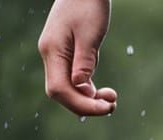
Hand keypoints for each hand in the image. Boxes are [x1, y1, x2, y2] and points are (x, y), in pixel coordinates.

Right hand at [38, 0, 116, 115]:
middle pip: (63, 94)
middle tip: (112, 105)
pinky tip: (106, 93)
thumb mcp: (89, 34)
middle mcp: (50, 56)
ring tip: (112, 98)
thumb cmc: (88, 5)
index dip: (81, 104)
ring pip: (70, 90)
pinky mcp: (68, 57)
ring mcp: (58, 57)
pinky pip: (76, 82)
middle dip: (87, 105)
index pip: (59, 89)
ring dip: (91, 100)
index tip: (105, 107)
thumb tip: (81, 89)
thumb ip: (84, 62)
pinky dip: (90, 91)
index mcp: (52, 50)